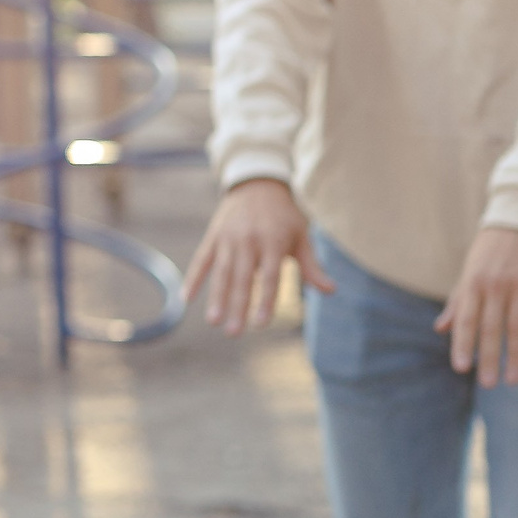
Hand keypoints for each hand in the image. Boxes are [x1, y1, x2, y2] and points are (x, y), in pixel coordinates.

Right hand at [187, 178, 334, 334]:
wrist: (256, 183)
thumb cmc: (284, 215)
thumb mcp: (301, 236)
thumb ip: (312, 265)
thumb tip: (331, 291)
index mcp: (273, 241)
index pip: (270, 276)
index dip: (265, 300)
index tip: (261, 324)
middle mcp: (248, 240)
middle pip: (242, 279)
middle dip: (237, 307)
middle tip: (233, 333)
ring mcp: (227, 238)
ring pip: (221, 273)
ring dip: (216, 298)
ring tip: (213, 321)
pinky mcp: (213, 237)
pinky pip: (201, 261)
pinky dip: (193, 279)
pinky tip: (186, 299)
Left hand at [437, 226, 517, 386]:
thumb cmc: (490, 251)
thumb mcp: (468, 272)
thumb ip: (457, 302)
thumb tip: (440, 329)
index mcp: (473, 284)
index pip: (466, 320)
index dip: (463, 344)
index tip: (461, 368)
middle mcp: (495, 286)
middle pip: (491, 328)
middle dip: (489, 357)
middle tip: (488, 384)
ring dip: (517, 355)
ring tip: (514, 379)